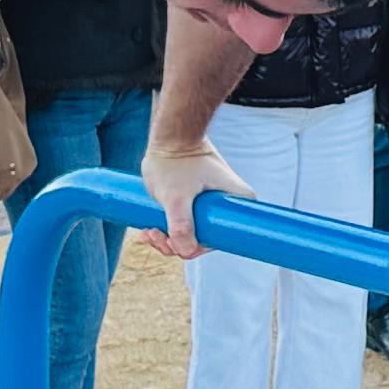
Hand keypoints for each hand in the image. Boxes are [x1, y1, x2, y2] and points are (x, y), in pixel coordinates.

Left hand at [136, 131, 246, 260]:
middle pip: (207, 238)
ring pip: (194, 233)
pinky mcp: (199, 203)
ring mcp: (214, 204)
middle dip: (178, 244)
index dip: (199, 247)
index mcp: (238, 202)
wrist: (169, 136)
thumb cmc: (175, 160)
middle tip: (156, 235)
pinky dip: (168, 231)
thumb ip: (181, 224)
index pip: (224, 237)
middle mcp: (230, 205)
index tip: (175, 242)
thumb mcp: (177, 196)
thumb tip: (186, 251)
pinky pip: (187, 224)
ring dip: (169, 239)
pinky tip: (150, 230)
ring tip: (149, 231)